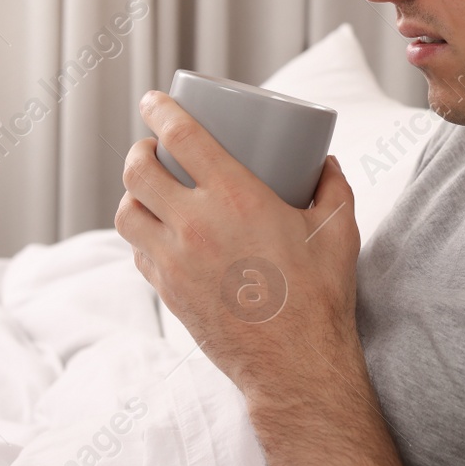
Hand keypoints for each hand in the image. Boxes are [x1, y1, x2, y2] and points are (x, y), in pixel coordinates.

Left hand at [115, 90, 361, 400]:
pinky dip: (143, 236)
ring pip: (126, 214)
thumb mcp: (338, 230)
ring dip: (132, 194)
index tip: (154, 100)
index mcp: (236, 197)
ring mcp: (175, 262)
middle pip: (137, 171)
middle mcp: (196, 225)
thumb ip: (334, 188)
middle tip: (151, 149)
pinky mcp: (168, 293)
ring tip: (149, 190)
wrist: (295, 364)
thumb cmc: (320, 296)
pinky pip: (138, 253)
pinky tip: (162, 234)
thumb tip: (325, 163)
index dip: (160, 111)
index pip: (181, 137)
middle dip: (138, 151)